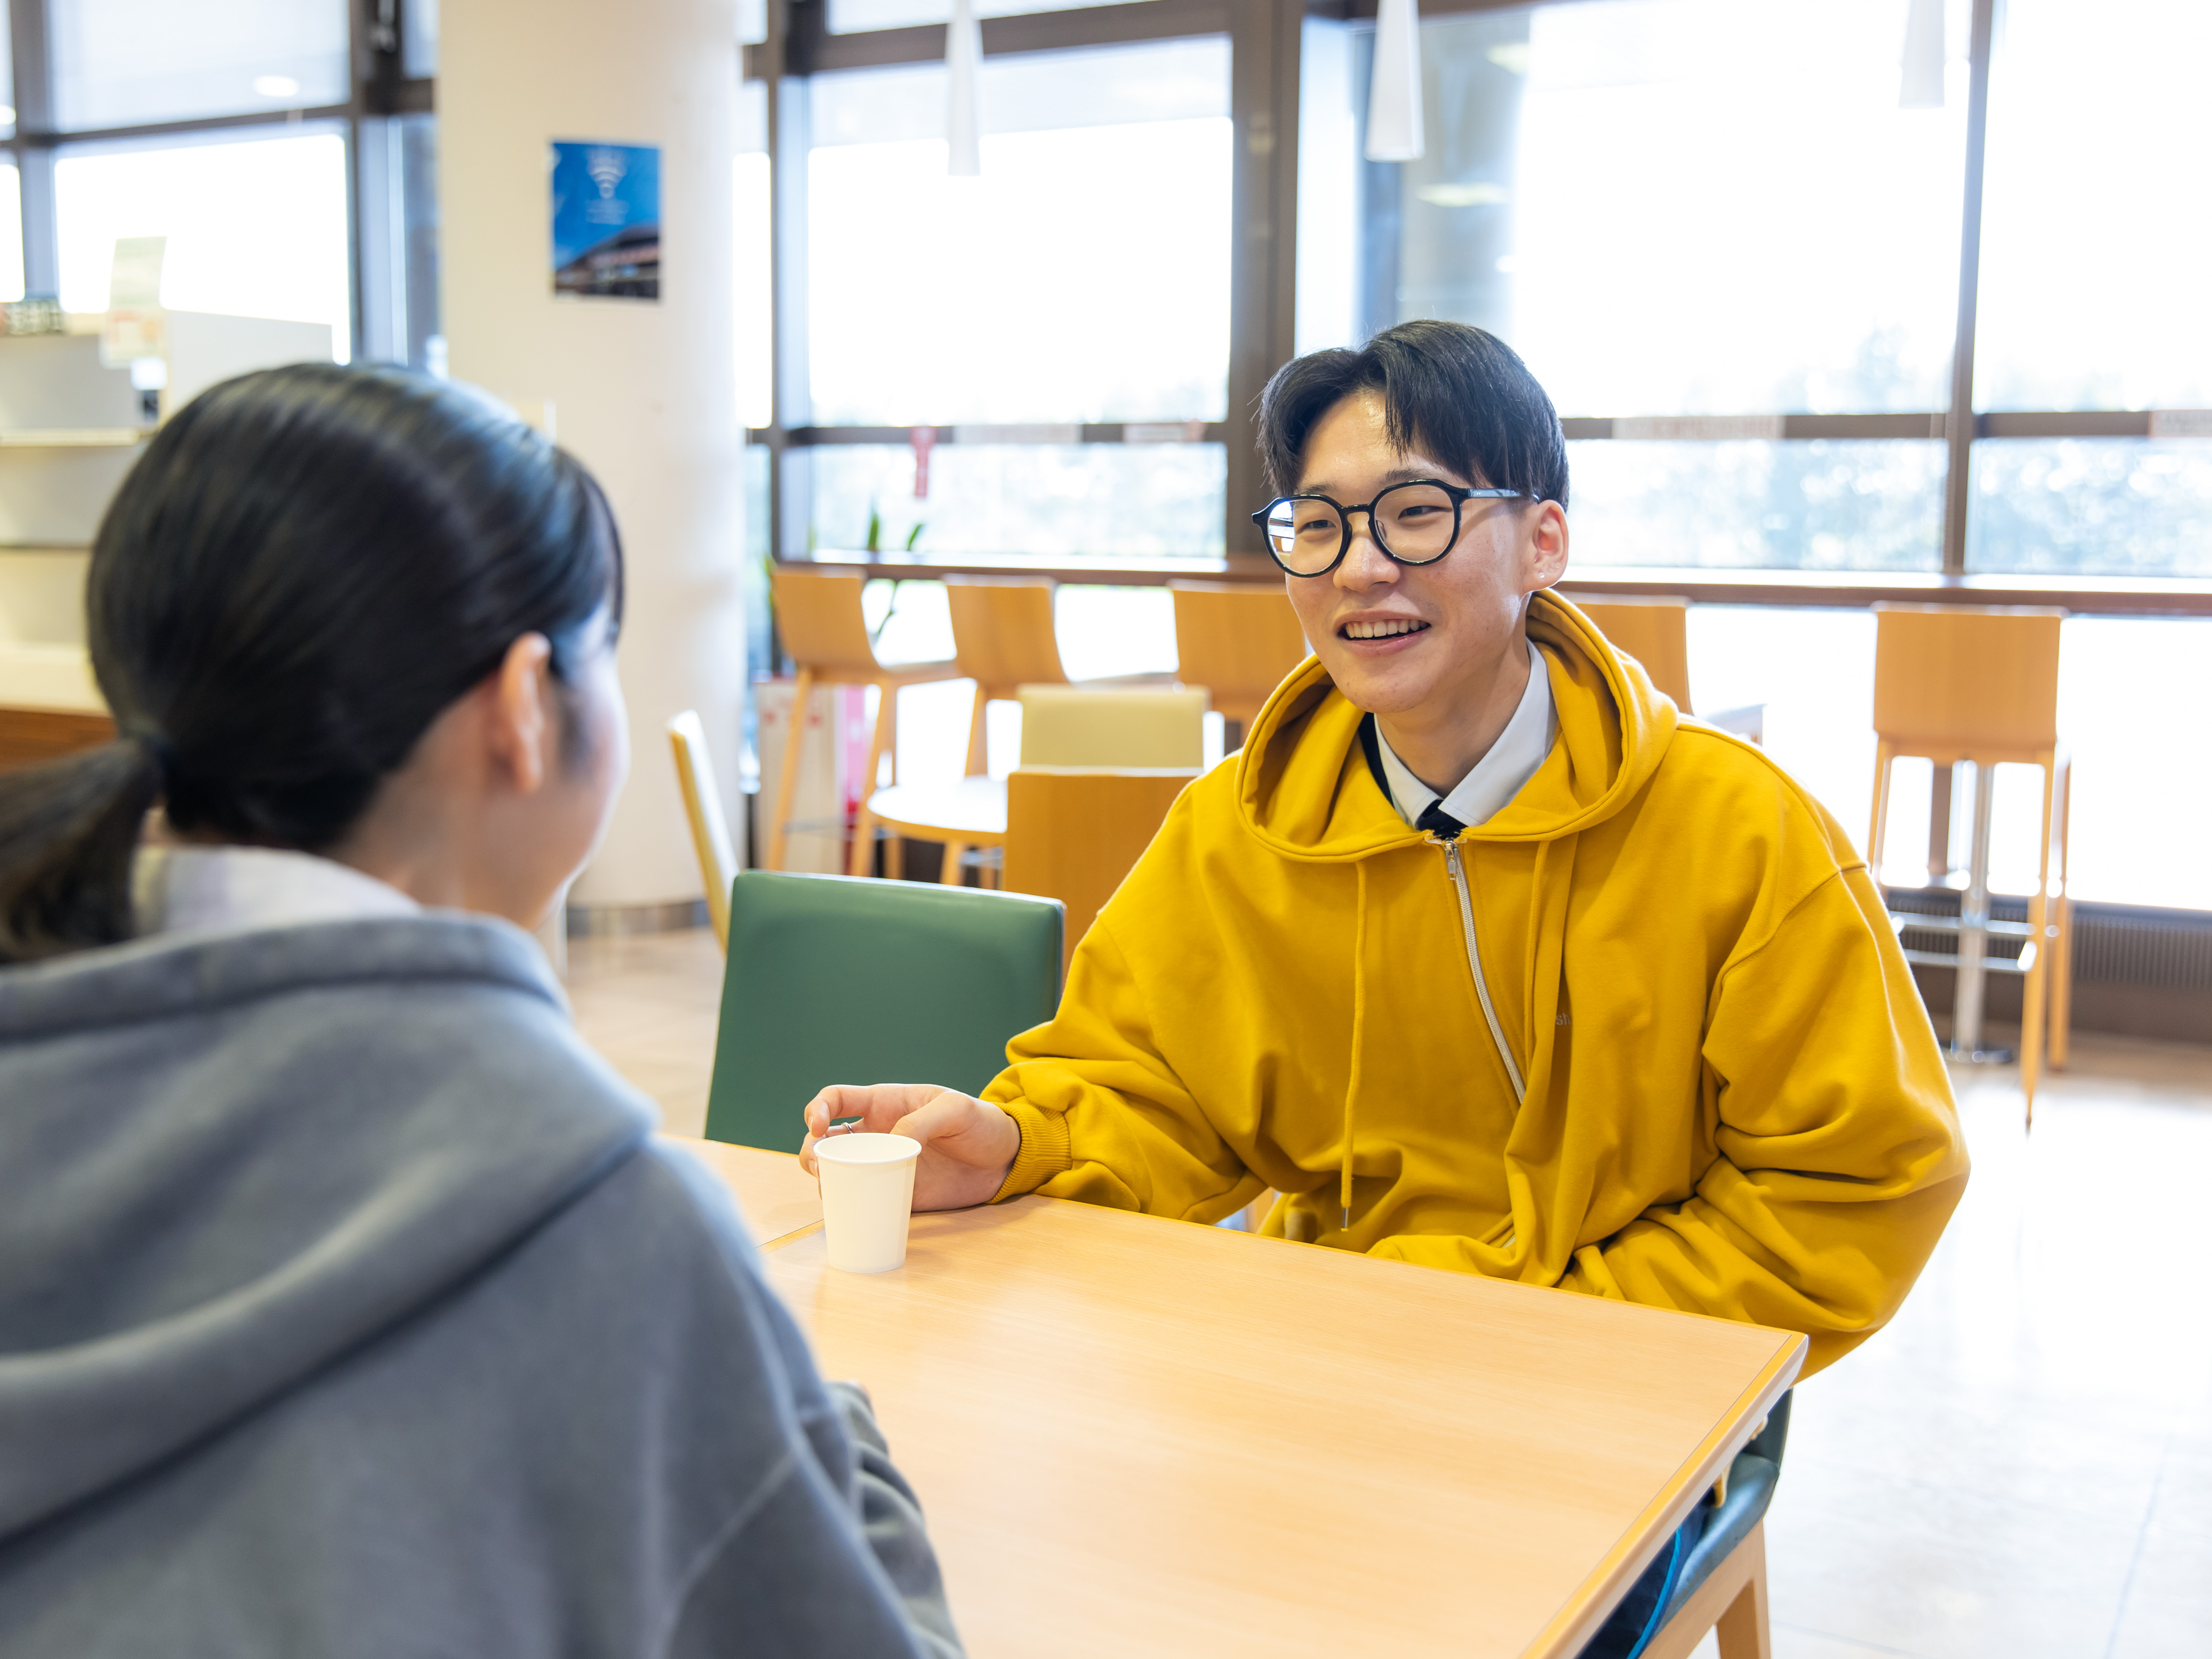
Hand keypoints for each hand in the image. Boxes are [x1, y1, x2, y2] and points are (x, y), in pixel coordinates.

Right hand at [799, 1084, 1020, 1211]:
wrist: (1004, 1160)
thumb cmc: (980, 1122)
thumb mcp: (955, 1109)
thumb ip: (922, 1120)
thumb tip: (891, 1142)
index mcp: (884, 1104)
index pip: (836, 1100)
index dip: (817, 1109)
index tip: (818, 1125)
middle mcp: (875, 1134)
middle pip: (824, 1141)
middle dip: (810, 1152)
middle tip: (819, 1166)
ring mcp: (882, 1165)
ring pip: (837, 1172)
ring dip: (824, 1180)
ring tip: (831, 1189)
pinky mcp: (895, 1193)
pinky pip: (862, 1199)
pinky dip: (849, 1206)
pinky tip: (850, 1211)